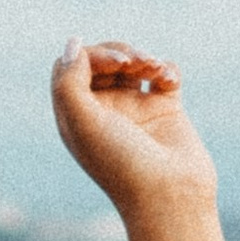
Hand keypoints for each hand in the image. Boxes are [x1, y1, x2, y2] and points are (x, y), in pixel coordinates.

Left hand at [51, 37, 218, 218]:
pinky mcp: (166, 110)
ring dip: (143, 56)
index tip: (113, 65)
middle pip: (102, 60)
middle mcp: (103, 112)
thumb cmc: (122, 165)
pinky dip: (167, 68)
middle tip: (132, 63)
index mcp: (77, 116)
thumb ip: (68, 82)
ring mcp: (135, 110)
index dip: (89, 55)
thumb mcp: (83, 124)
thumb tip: (73, 43)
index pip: (71, 66)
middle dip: (118, 52)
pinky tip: (168, 80)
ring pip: (133, 63)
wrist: (171, 198)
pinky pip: (164, 74)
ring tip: (154, 69)